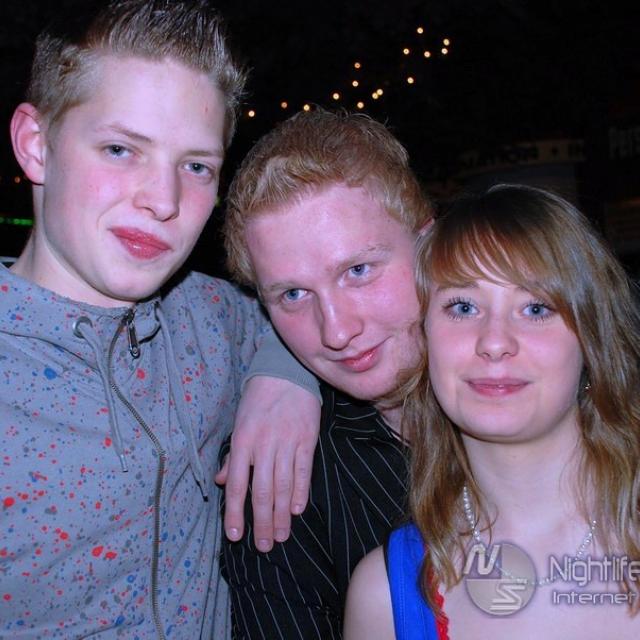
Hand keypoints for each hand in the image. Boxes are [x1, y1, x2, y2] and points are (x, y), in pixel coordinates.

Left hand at [216, 376, 319, 551]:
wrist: (285, 373)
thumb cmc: (258, 400)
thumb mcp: (238, 424)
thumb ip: (232, 456)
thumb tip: (223, 483)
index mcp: (242, 441)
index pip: (238, 484)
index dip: (236, 513)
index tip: (236, 536)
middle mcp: (263, 445)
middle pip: (262, 491)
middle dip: (262, 522)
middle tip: (265, 546)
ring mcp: (287, 443)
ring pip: (283, 486)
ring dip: (282, 514)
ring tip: (282, 536)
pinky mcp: (307, 439)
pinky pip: (304, 471)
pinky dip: (300, 492)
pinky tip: (297, 510)